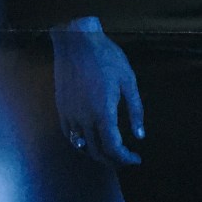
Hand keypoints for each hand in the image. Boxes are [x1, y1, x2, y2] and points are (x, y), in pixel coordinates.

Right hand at [49, 17, 144, 166]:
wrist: (77, 41)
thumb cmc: (106, 57)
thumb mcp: (128, 80)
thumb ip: (135, 110)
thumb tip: (140, 135)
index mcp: (103, 112)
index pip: (113, 148)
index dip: (125, 158)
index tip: (135, 159)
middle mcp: (84, 118)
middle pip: (97, 152)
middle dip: (113, 160)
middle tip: (125, 158)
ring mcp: (70, 114)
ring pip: (82, 146)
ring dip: (97, 153)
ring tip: (110, 151)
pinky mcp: (61, 108)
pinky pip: (69, 134)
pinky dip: (81, 143)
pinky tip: (91, 139)